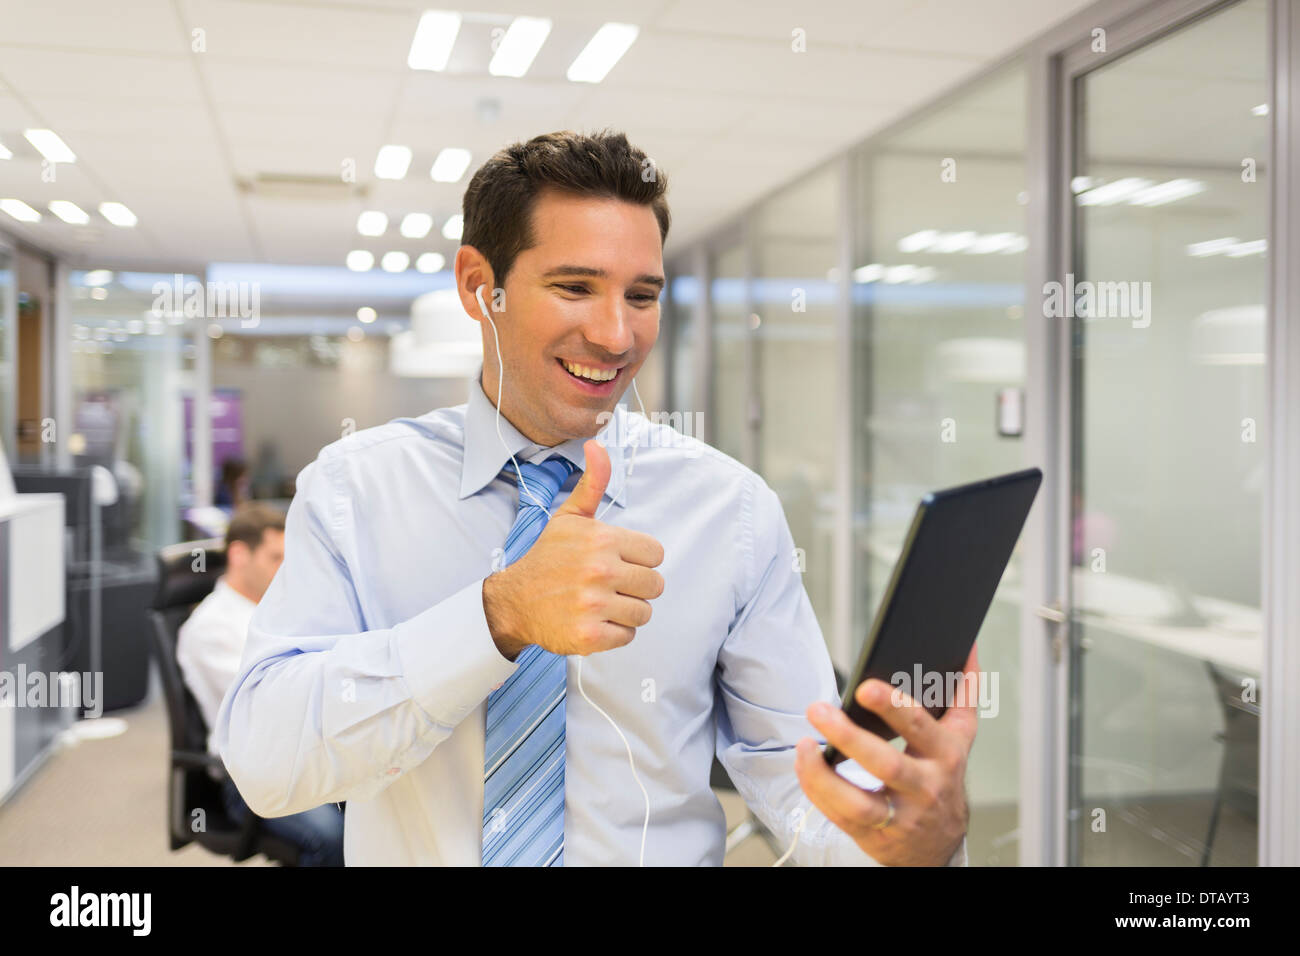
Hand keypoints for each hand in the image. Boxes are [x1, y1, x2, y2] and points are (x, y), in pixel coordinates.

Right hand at [483, 439, 664, 659]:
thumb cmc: (549, 557)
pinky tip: (593, 620)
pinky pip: (627, 636)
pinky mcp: (590, 636)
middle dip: (635, 587)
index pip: (656, 554)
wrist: (514, 601)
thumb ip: (593, 483)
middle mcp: (599, 571)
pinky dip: (614, 633)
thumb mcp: (570, 517)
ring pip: (644, 612)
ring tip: (601, 603)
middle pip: (655, 585)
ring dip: (626, 611)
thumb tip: (598, 444)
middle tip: (608, 585)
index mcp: (601, 539)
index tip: (616, 561)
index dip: (638, 559)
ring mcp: (594, 605)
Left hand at [794, 644, 978, 864]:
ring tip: (804, 744)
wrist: (940, 844)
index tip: (864, 687)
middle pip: (886, 764)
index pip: (919, 727)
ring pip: (858, 802)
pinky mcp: (874, 836)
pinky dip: (817, 790)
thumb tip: (968, 648)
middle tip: (817, 709)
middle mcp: (924, 787)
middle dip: (849, 736)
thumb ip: (964, 692)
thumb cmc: (943, 777)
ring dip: (823, 775)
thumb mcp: (959, 737)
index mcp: (945, 754)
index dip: (893, 708)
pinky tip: (805, 764)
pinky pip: (840, 815)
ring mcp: (900, 816)